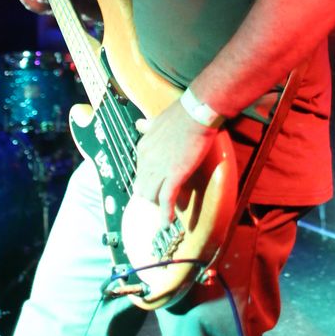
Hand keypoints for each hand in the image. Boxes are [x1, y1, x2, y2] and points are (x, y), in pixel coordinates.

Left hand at [134, 99, 218, 224]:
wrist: (195, 113)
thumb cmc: (181, 114)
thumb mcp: (157, 120)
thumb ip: (147, 126)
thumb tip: (138, 124)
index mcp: (143, 148)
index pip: (140, 172)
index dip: (148, 181)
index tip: (154, 186)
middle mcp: (147, 160)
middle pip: (143, 187)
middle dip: (151, 195)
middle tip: (160, 201)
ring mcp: (159, 169)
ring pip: (151, 196)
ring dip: (158, 204)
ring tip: (165, 212)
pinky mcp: (174, 175)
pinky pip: (166, 199)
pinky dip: (165, 213)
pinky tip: (166, 223)